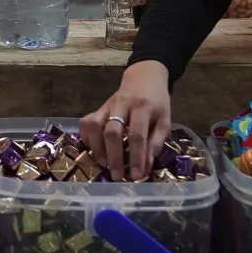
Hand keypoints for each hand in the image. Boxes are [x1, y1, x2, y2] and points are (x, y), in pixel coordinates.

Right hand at [81, 60, 172, 179]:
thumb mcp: (165, 120)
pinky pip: (86, 122)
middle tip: (117, 175)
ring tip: (104, 164)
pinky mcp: (98, 107)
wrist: (144, 76)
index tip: (136, 175)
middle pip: (112, 132)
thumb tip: (145, 165)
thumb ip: (156, 142)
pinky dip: (87, 138)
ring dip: (97, 148)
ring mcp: (107, 105)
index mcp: (143, 107)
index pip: (137, 135)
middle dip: (114, 156)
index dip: (136, 157)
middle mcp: (122, 105)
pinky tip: (94, 150)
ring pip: (94, 126)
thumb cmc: (157, 101)